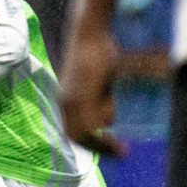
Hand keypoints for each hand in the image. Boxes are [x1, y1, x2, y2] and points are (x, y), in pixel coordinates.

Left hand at [59, 28, 127, 157]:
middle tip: (119, 153)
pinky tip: (118, 144)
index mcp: (67, 100)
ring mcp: (72, 101)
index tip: (108, 148)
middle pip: (75, 137)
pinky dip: (103, 140)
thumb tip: (108, 121)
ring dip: (103, 145)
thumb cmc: (99, 52)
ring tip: (121, 149)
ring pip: (84, 134)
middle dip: (98, 148)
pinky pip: (91, 127)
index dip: (89, 143)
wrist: (91, 33)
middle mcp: (65, 103)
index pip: (73, 131)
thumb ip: (101, 100)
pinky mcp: (82, 97)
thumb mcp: (100, 82)